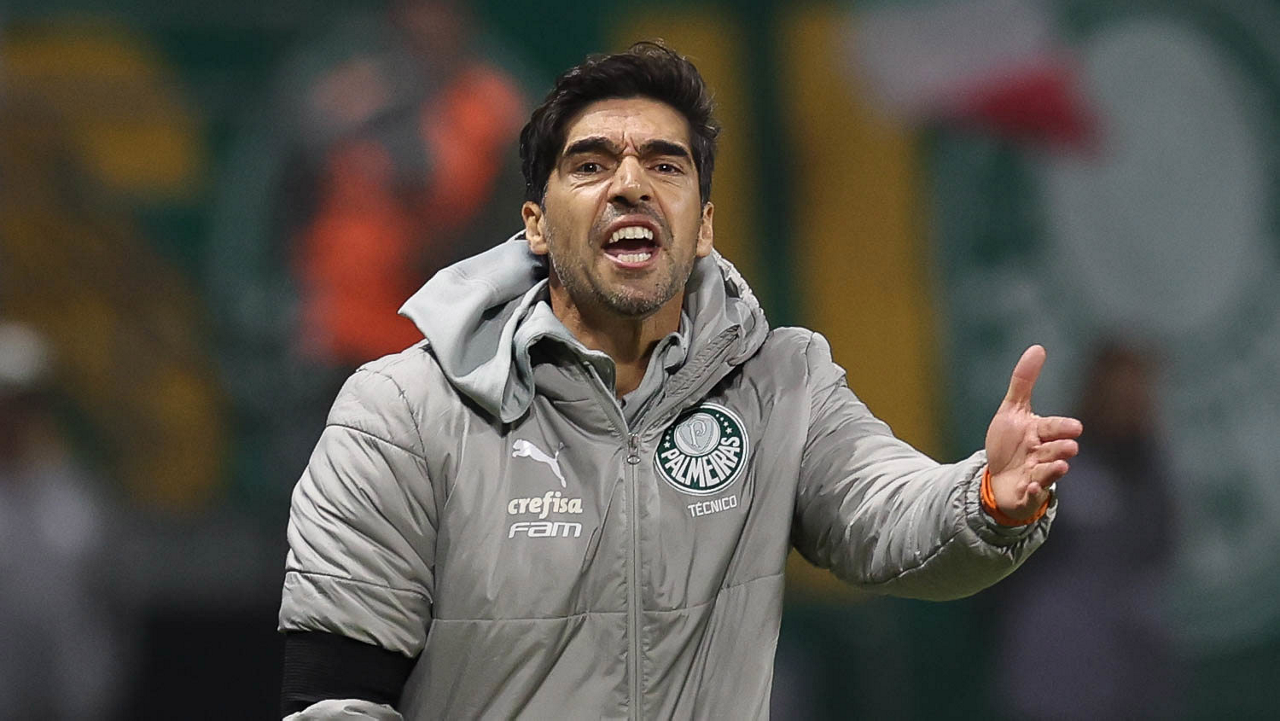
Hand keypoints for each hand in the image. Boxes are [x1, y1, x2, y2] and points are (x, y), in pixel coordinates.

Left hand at [984, 345, 1082, 521]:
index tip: (1075, 426)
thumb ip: (1024, 381)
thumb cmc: (1010, 442)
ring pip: (1048, 473)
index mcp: (1040, 433)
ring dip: (1053, 470)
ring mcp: (1036, 475)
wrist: (998, 477)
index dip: (1062, 427)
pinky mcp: (1026, 494)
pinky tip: (1031, 487)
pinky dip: (1033, 492)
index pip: (1052, 428)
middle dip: (1061, 448)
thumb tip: (1038, 347)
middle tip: (1070, 447)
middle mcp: (1042, 455)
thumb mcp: (1012, 410)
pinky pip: (1032, 495)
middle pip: (1054, 451)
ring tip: (1061, 466)